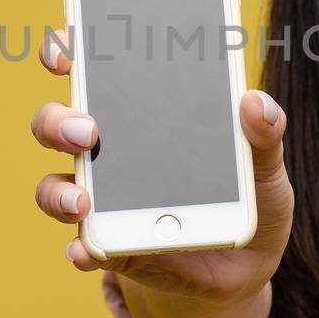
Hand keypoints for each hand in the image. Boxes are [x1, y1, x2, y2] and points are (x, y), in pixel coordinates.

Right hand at [29, 27, 294, 303]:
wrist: (246, 264)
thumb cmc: (249, 199)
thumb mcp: (264, 167)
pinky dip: (82, 247)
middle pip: (57, 124)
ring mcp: (103, 200)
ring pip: (54, 186)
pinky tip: (89, 250)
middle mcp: (108, 152)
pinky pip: (83, 245)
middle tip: (86, 131)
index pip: (92, 71)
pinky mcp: (110, 245)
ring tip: (82, 202)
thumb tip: (255, 101)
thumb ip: (264, 135)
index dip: (66, 52)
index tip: (65, 52)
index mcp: (142, 114)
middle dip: (57, 121)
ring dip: (58, 192)